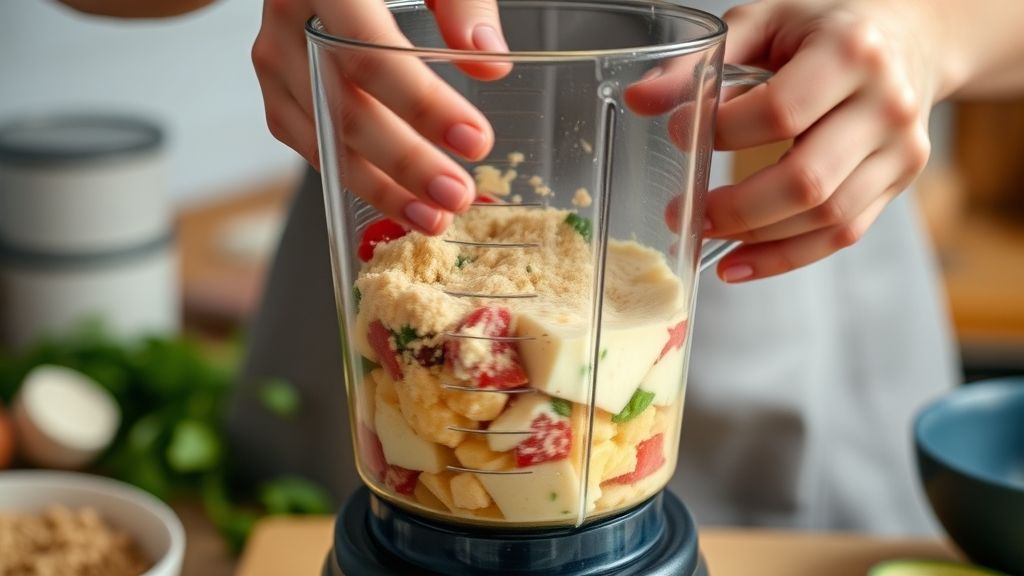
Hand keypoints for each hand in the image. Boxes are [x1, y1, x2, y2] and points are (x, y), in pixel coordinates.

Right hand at [252, 0, 508, 234]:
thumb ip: (463, 3)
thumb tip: (489, 61)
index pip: (371, 52)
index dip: (423, 104)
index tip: (474, 140)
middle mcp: (289, 23)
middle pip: (346, 108)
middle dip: (406, 162)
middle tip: (457, 194)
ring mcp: (277, 62)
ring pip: (326, 140)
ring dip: (382, 188)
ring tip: (435, 217)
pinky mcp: (279, 94)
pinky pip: (314, 148)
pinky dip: (358, 181)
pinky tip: (402, 203)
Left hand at [704, 0, 941, 281]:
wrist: (912, 39)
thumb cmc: (825, 27)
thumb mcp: (764, 23)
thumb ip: (701, 62)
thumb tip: (639, 101)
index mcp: (851, 52)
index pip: (780, 111)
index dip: (723, 132)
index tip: (679, 133)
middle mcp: (885, 104)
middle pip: (806, 180)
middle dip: (734, 208)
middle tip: (681, 213)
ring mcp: (900, 149)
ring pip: (825, 217)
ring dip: (755, 238)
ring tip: (702, 235)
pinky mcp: (899, 182)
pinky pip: (842, 235)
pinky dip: (785, 256)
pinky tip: (739, 263)